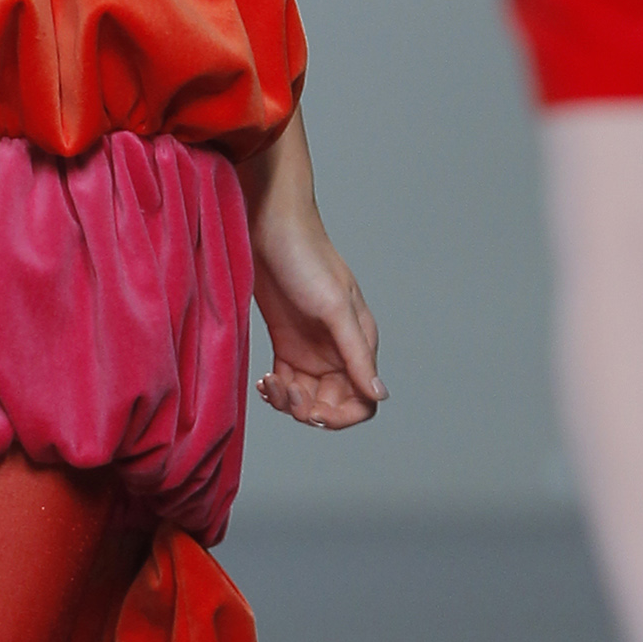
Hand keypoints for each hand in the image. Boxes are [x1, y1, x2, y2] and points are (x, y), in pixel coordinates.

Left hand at [247, 136, 384, 433]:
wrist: (267, 225)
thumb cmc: (305, 256)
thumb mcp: (333, 307)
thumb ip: (356, 354)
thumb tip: (379, 394)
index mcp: (359, 343)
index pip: (363, 401)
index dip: (340, 417)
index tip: (312, 409)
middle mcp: (338, 350)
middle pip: (332, 405)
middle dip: (308, 410)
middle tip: (284, 391)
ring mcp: (311, 348)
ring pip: (307, 397)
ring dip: (287, 401)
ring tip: (270, 384)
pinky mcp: (285, 342)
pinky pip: (286, 383)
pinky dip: (275, 390)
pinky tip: (263, 381)